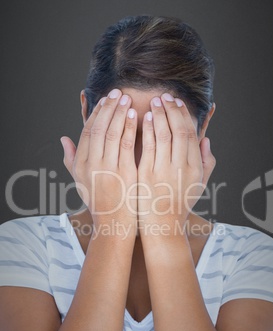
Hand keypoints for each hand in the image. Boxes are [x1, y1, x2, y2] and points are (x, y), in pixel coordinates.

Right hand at [60, 89, 137, 229]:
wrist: (114, 222)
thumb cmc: (99, 200)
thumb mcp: (79, 181)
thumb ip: (70, 159)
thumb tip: (63, 139)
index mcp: (80, 164)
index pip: (87, 131)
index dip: (96, 113)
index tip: (105, 100)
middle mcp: (91, 164)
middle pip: (98, 128)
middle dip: (108, 107)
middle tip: (118, 92)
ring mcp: (107, 168)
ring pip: (112, 133)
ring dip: (119, 113)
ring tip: (127, 99)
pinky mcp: (124, 173)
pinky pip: (126, 145)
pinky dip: (130, 128)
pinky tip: (136, 116)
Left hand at [137, 93, 215, 234]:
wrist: (162, 226)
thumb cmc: (180, 204)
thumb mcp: (199, 186)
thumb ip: (207, 163)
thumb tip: (207, 140)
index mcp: (195, 168)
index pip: (191, 134)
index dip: (184, 116)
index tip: (177, 103)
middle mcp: (182, 167)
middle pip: (179, 130)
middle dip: (172, 110)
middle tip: (165, 96)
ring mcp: (163, 170)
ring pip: (163, 135)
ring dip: (159, 115)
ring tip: (154, 102)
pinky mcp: (146, 174)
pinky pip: (148, 146)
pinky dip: (147, 130)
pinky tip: (143, 118)